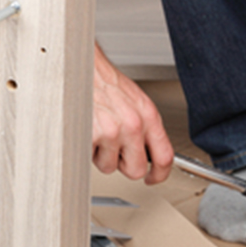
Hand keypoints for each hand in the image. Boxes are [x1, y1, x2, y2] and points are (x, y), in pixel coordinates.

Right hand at [91, 45, 173, 183]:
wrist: (80, 67)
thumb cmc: (103, 81)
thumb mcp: (134, 101)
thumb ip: (145, 127)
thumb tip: (149, 151)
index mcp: (148, 116)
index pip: (165, 156)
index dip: (160, 174)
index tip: (153, 178)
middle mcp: (134, 124)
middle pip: (136, 169)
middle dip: (124, 164)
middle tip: (115, 150)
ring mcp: (113, 131)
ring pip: (110, 166)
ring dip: (101, 155)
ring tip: (97, 133)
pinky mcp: (92, 135)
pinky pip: (90, 158)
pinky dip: (86, 148)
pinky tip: (87, 131)